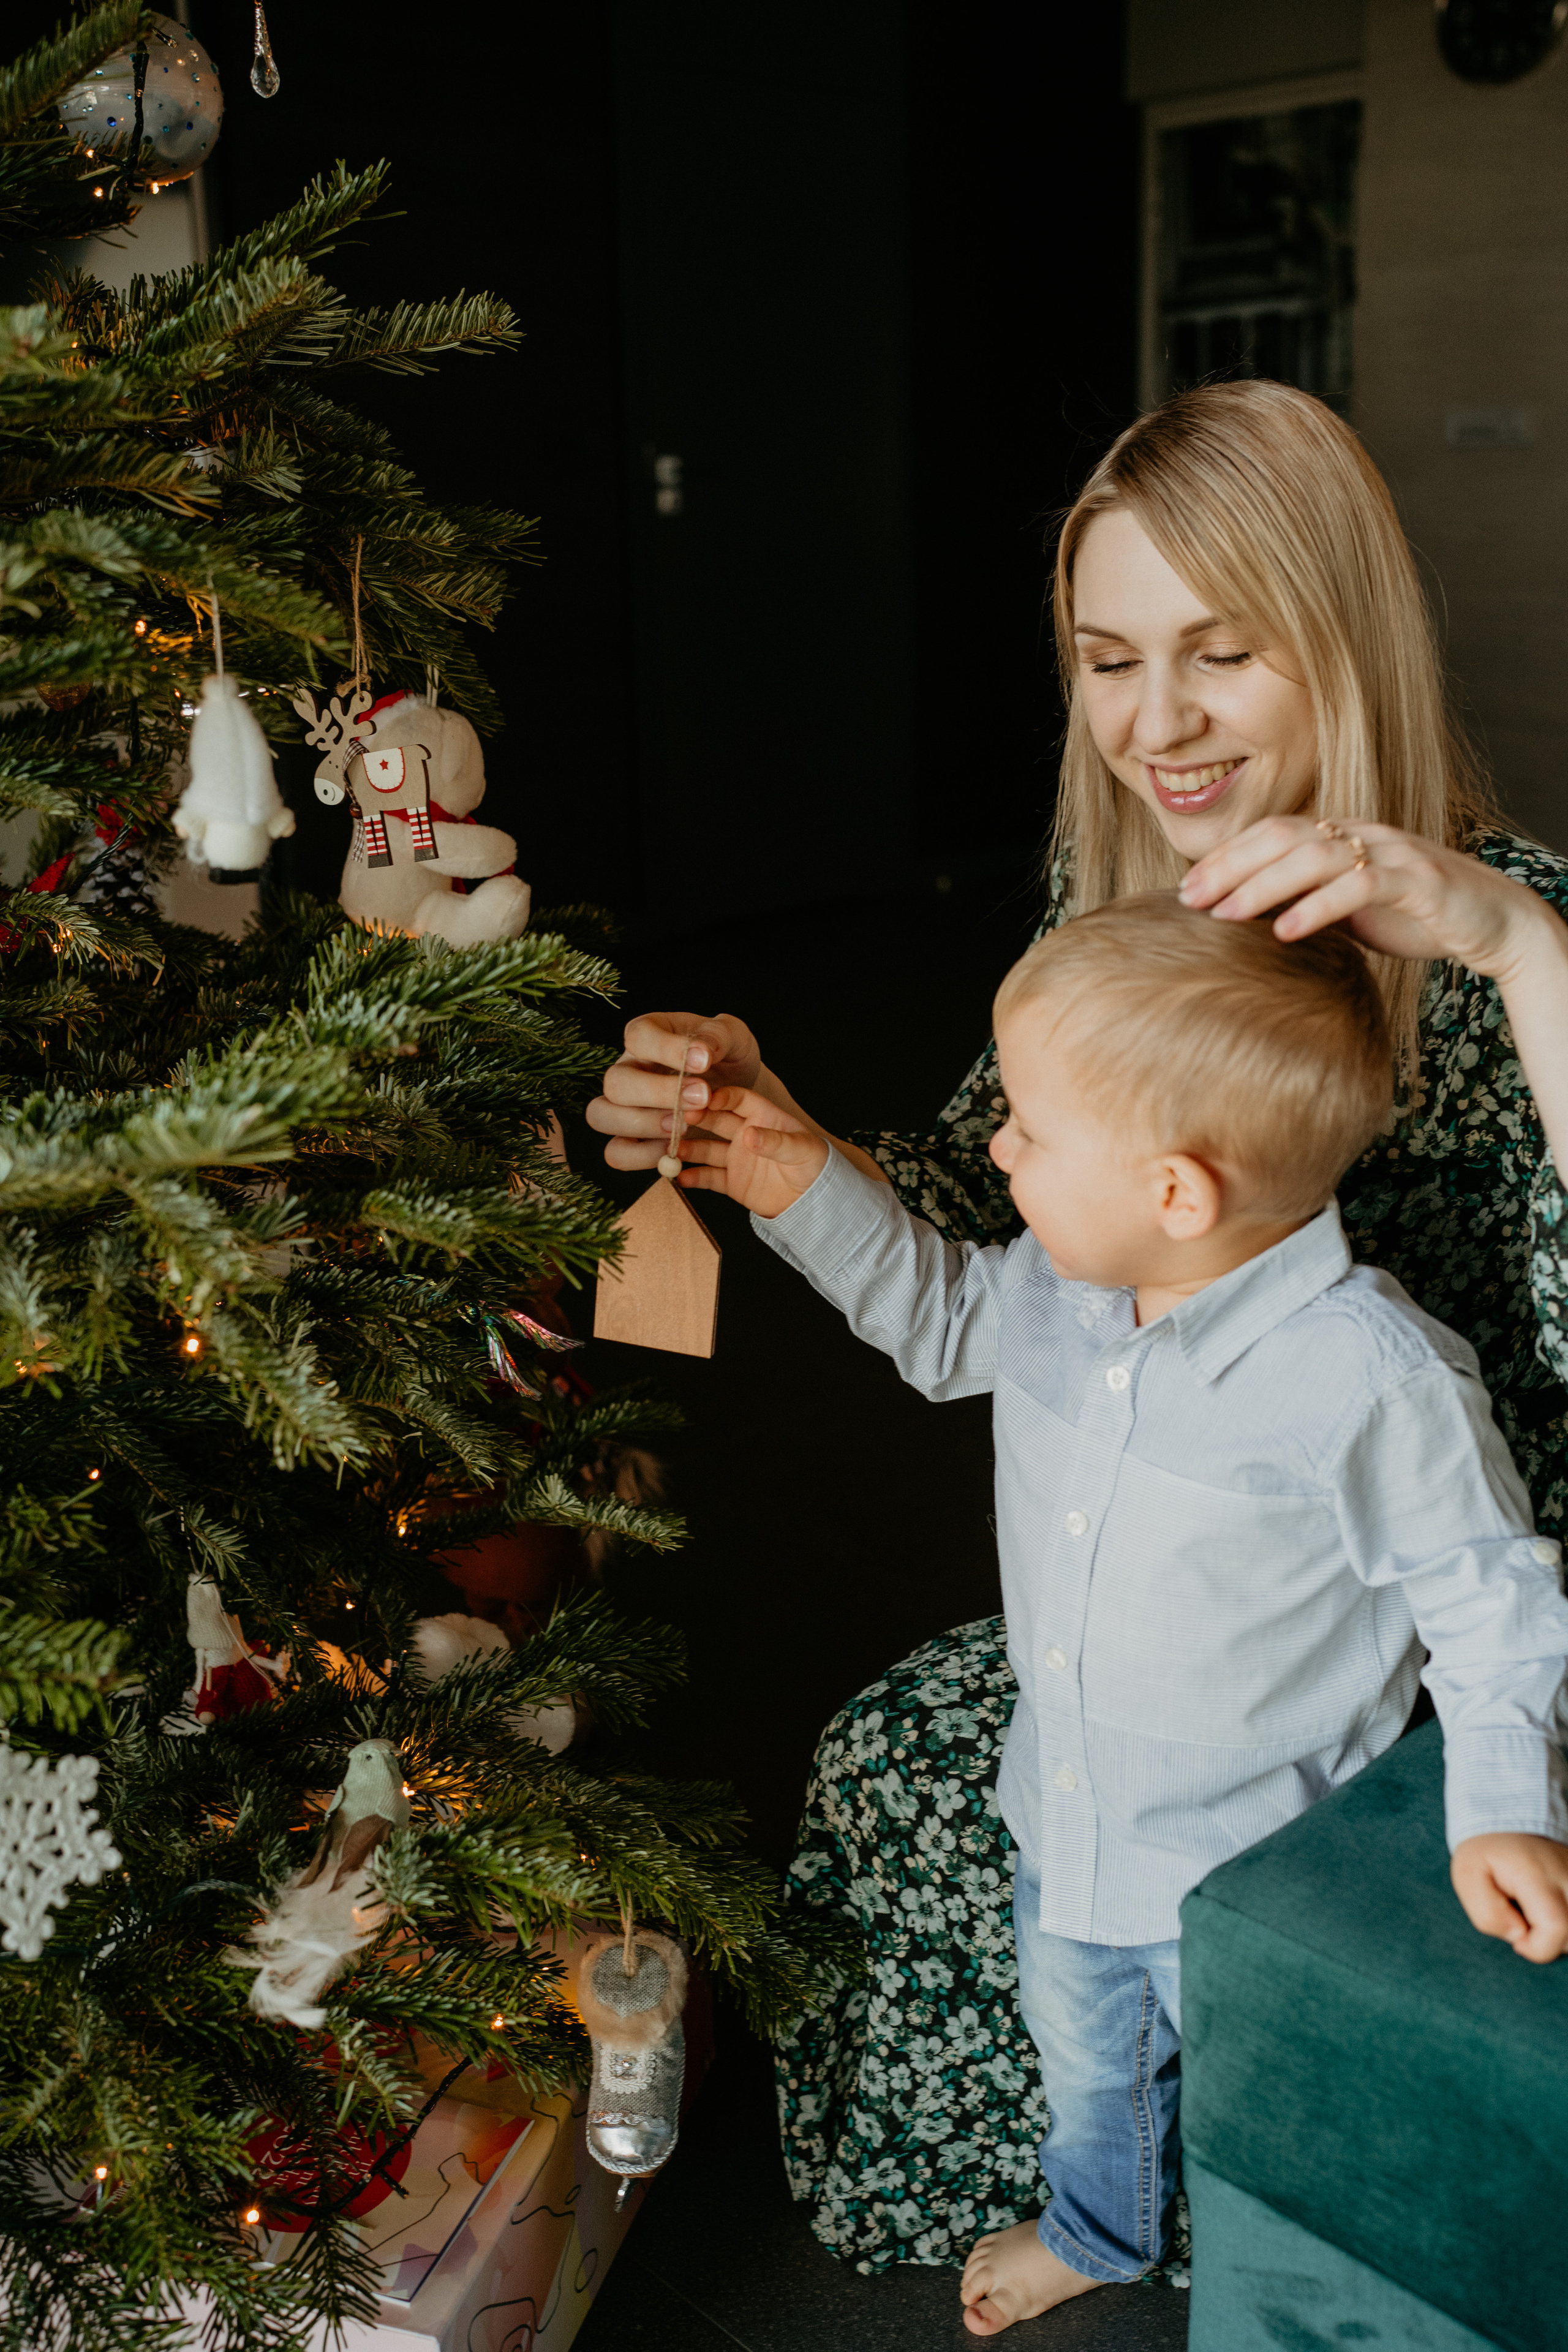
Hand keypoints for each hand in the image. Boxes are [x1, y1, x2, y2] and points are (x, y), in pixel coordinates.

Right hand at [586, 1013, 762, 1175]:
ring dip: (644, 1124)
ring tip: (687, 1126)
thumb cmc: (728, 1058)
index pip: (638, 1036)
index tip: (704, 1060)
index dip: (666, 1049)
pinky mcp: (632, 1140)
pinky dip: (643, 1156)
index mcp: (648, 1035)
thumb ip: (720, 1035)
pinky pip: (616, 1153)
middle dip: (657, 1093)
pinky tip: (678, 1149)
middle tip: (702, 1098)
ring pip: (602, 1116)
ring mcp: (623, 1106)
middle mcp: (628, 1069)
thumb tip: (702, 1050)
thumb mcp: (734, 1037)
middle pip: (615, 1081)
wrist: (737, 1090)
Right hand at [678, 1086, 828, 1218]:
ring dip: (689, 1148)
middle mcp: (745, 1133)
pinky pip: (709, 1177)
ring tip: (672, 1149)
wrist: (815, 1203)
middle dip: (696, 1118)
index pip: (739, 1099)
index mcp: (764, 1117)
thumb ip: (775, 1142)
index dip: (721, 1096)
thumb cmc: (815, 1167)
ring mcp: (736, 1158)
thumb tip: (749, 1135)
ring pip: (706, 1149)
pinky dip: (694, 1177)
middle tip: (678, 1118)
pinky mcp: (732, 1182)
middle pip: (716, 1120)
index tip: (703, 1098)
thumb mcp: (801, 1150)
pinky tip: (680, 1177)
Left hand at [1179, 815, 1554, 983]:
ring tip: (1224, 915)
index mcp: (1342, 837)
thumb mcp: (1349, 911)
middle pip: (1283, 836)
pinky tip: (1285, 932)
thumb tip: (1248, 919)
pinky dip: (1318, 908)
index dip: (1226, 857)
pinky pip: (1360, 887)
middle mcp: (1361, 835)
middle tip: (1189, 899)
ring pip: (1315, 856)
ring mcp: (1390, 854)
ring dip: (1263, 885)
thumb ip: (1306, 903)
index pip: (1272, 833)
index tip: (1186, 889)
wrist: (1492, 921)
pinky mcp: (1417, 881)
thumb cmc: (1415, 916)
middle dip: (1231, 866)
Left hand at [1451, 1832, 1567, 1961]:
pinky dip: (1566, 1923)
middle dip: (1549, 1944)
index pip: (1555, 1927)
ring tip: (1539, 1916)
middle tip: (1527, 1924)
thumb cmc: (1487, 1854)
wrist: (1511, 1821)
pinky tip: (1552, 1912)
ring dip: (1560, 1935)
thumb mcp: (1467, 1876)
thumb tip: (1518, 1936)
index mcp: (1536, 1874)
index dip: (1537, 1948)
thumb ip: (1486, 1914)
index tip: (1518, 1941)